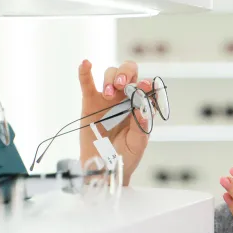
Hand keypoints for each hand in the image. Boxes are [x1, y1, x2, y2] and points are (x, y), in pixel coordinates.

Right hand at [77, 59, 151, 183]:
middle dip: (127, 73)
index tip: (145, 87)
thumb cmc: (125, 156)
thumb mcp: (138, 144)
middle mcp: (126, 99)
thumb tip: (143, 110)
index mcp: (141, 106)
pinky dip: (85, 72)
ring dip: (111, 78)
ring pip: (110, 75)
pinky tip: (86, 63)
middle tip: (124, 85)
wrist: (105, 169)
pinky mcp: (90, 102)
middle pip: (129, 73)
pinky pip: (86, 83)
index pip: (146, 88)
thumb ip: (142, 127)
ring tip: (110, 93)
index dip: (147, 84)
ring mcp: (108, 99)